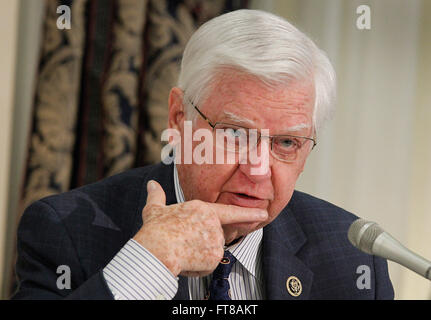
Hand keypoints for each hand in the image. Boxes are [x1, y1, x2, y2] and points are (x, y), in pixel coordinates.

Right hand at [133, 180, 267, 276]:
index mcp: (202, 208)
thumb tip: (151, 185)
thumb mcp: (154, 209)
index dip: (249, 213)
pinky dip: (199, 266)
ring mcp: (216, 239)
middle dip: (203, 241)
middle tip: (185, 242)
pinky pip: (209, 264)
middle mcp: (213, 222)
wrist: (156, 250)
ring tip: (183, 250)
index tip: (263, 214)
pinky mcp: (215, 256)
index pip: (231, 211)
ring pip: (212, 250)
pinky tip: (186, 260)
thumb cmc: (155, 230)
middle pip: (215, 235)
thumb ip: (156, 196)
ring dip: (200, 254)